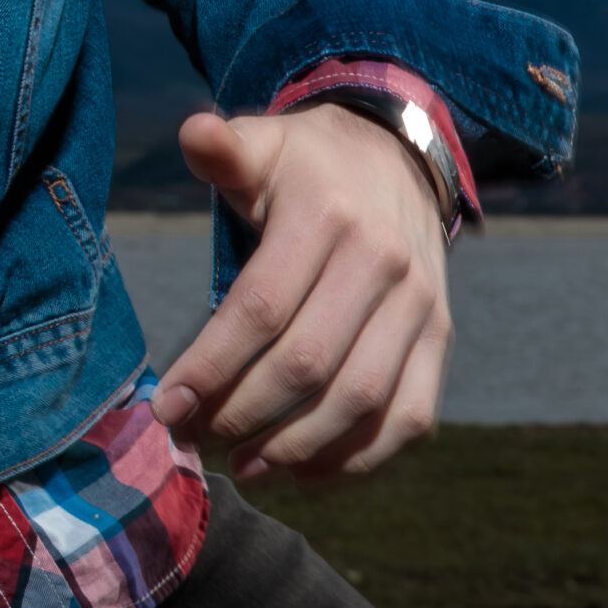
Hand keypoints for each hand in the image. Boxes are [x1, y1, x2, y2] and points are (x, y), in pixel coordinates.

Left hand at [155, 104, 451, 485]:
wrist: (397, 160)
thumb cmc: (306, 165)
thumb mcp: (264, 144)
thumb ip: (224, 149)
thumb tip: (193, 133)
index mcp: (328, 217)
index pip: (261, 308)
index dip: (211, 366)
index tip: (166, 406)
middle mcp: (383, 264)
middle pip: (308, 364)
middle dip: (242, 414)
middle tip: (193, 439)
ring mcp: (421, 307)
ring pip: (360, 401)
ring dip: (296, 447)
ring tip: (241, 466)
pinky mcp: (441, 339)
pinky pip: (410, 417)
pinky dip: (361, 459)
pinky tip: (305, 474)